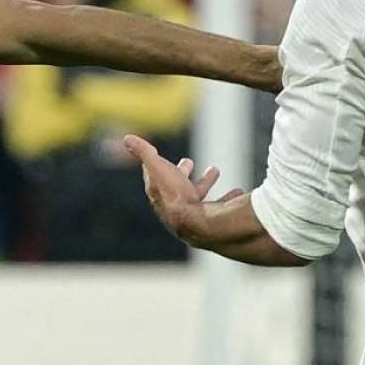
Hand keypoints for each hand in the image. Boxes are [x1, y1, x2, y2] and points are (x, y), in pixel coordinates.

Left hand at [122, 134, 245, 244]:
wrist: (195, 225)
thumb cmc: (174, 195)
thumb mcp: (158, 168)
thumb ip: (144, 153)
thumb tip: (127, 138)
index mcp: (160, 193)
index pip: (154, 176)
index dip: (154, 163)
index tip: (155, 153)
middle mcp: (175, 205)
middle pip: (177, 186)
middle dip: (182, 173)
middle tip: (189, 161)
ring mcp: (193, 212)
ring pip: (199, 195)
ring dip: (205, 182)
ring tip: (215, 169)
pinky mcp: (211, 218)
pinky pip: (220, 206)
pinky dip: (227, 198)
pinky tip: (237, 191)